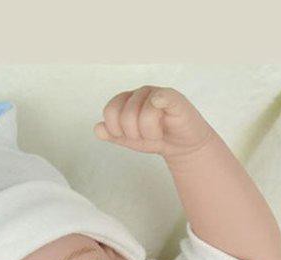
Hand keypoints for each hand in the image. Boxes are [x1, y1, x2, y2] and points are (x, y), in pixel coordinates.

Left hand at [93, 85, 214, 161]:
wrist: (183, 145)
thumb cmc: (158, 138)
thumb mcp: (131, 140)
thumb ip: (113, 134)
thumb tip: (97, 128)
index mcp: (127, 100)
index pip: (110, 112)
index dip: (117, 130)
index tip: (130, 136)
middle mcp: (139, 93)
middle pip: (125, 116)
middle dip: (136, 135)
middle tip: (148, 135)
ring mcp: (156, 93)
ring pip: (143, 116)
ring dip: (151, 134)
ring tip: (158, 132)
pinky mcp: (173, 97)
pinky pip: (161, 97)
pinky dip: (159, 101)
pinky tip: (160, 106)